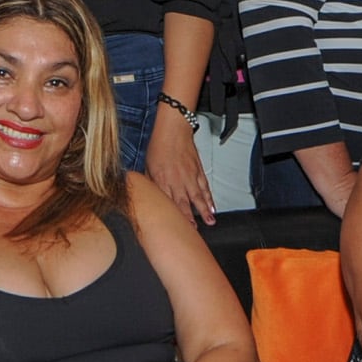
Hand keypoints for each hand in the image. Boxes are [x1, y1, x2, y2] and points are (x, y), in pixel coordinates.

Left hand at [142, 109, 215, 224]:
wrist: (174, 130)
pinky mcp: (198, 170)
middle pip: (185, 203)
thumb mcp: (147, 166)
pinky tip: (213, 206)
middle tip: (195, 231)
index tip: (177, 228)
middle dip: (190, 218)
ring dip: (204, 211)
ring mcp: (190, 176)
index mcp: (162, 180)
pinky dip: (209, 197)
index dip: (173, 217)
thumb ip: (150, 183)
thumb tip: (147, 195)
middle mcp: (177, 180)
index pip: (168, 203)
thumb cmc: (159, 146)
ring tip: (210, 222)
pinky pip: (205, 187)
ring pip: (198, 197)